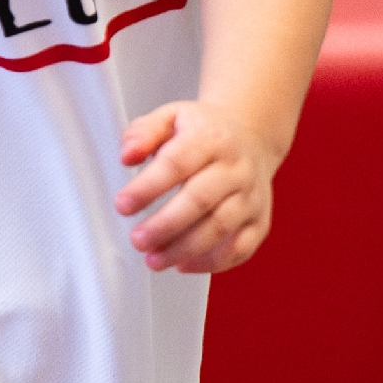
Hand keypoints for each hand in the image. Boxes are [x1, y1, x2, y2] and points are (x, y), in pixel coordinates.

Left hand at [116, 101, 277, 273]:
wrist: (251, 136)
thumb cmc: (204, 132)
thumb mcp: (170, 117)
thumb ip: (142, 133)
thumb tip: (127, 156)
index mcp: (211, 138)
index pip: (177, 163)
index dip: (148, 187)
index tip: (123, 205)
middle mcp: (236, 168)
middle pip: (201, 200)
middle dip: (164, 225)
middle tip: (137, 240)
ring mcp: (252, 196)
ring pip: (220, 228)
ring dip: (184, 249)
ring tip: (153, 259)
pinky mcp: (259, 221)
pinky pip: (240, 248)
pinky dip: (211, 263)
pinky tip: (182, 264)